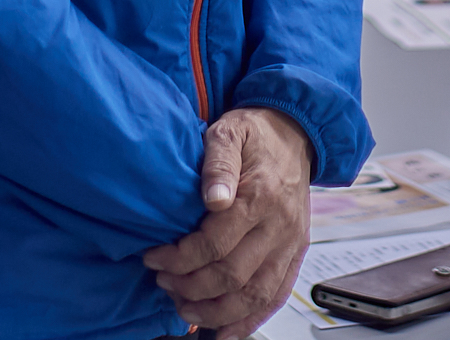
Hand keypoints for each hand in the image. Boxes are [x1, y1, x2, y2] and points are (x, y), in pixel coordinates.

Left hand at [142, 108, 311, 338]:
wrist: (296, 133)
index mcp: (260, 196)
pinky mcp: (295, 254)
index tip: (154, 258)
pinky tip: (224, 331)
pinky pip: (275, 297)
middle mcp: (279, 226)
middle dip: (190, 287)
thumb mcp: (230, 131)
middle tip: (164, 282)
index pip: (215, 244)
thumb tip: (212, 197)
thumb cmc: (257, 133)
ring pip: (254, 295)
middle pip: (232, 276)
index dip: (180, 258)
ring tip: (184, 309)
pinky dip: (249, 320)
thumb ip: (218, 162)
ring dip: (215, 312)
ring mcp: (290, 244)